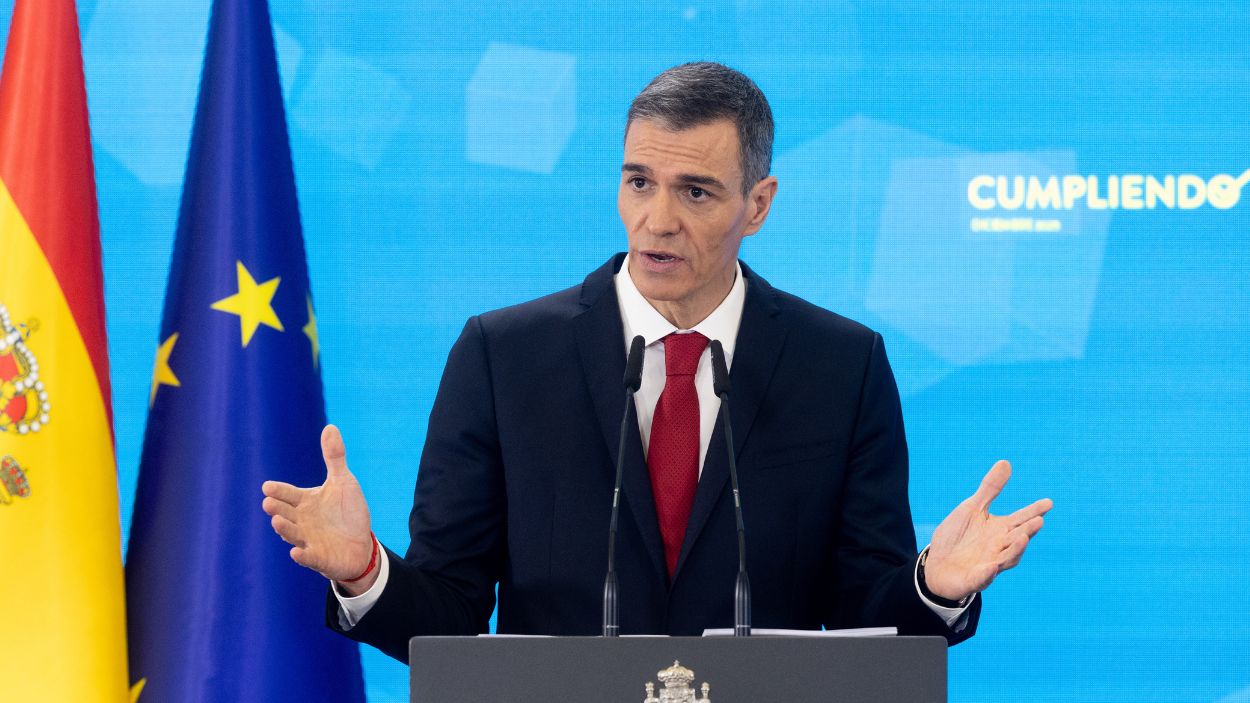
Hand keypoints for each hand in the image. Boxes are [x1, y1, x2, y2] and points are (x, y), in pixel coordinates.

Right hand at [261, 425, 375, 590]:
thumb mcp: (343, 482)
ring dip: (285, 528)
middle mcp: (302, 521)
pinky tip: (296, 552)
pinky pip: (308, 557)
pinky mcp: (319, 558)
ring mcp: (308, 540)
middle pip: (285, 513)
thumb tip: (330, 427)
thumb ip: (334, 457)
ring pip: (292, 534)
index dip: (278, 491)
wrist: (361, 544)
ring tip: (277, 521)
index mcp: (305, 502)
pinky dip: (302, 555)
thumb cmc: (347, 512)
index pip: (287, 494)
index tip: (268, 486)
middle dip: (277, 508)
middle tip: (269, 502)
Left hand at [923, 460, 1051, 601]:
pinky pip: (981, 578)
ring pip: (1006, 558)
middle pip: (1017, 538)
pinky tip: (990, 566)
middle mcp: (999, 547)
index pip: (1021, 519)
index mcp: (1000, 530)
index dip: (1034, 511)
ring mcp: (988, 564)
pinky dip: (986, 573)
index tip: (1049, 502)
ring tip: (1023, 537)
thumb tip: (1006, 462)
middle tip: (1039, 520)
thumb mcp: (972, 508)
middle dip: (1028, 530)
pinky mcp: (974, 579)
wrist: (937, 564)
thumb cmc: (959, 536)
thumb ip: (990, 489)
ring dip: (1015, 549)